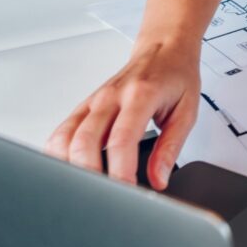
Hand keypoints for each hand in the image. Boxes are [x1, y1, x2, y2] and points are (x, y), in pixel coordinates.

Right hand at [46, 43, 200, 188]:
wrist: (164, 47)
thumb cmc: (176, 76)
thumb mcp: (187, 111)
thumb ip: (172, 147)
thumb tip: (158, 179)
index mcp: (140, 95)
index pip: (121, 139)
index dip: (120, 172)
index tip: (125, 194)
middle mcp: (111, 96)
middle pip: (85, 141)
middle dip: (90, 175)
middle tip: (103, 199)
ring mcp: (94, 101)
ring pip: (65, 137)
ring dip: (69, 166)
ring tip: (84, 190)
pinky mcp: (85, 106)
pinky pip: (62, 131)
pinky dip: (59, 153)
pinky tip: (68, 169)